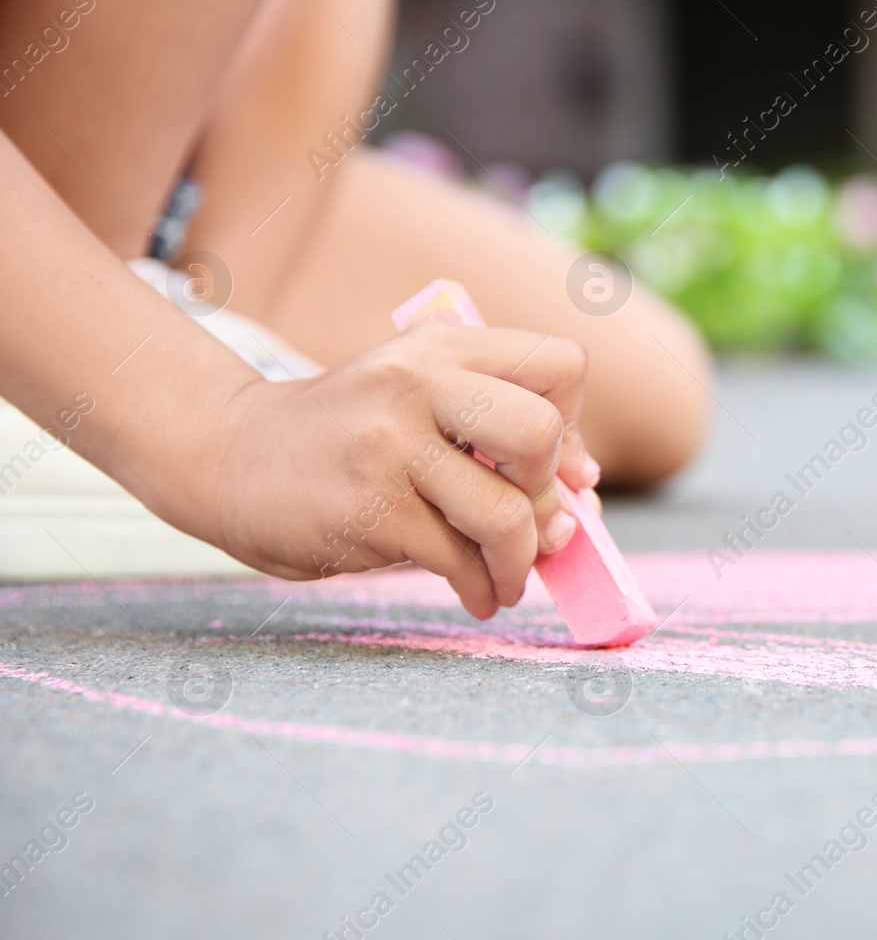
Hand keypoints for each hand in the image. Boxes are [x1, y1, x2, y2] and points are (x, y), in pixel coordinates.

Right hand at [204, 324, 597, 617]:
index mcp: (442, 347)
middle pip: (540, 433)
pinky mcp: (369, 510)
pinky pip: (458, 560)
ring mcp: (390, 446)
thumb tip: (584, 493)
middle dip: (550, 492)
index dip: (572, 424)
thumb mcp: (417, 399)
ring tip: (507, 578)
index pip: (560, 366)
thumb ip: (498, 429)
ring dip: (521, 562)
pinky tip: (474, 592)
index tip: (547, 465)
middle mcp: (417, 383)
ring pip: (505, 514)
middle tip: (531, 521)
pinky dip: (480, 587)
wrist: (227, 457)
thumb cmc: (349, 437)